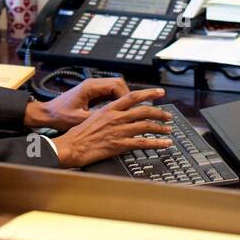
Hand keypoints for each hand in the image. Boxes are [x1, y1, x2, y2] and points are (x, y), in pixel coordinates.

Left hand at [24, 75, 136, 133]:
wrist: (46, 114)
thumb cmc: (58, 115)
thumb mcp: (79, 119)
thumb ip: (97, 118)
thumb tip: (113, 122)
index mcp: (90, 87)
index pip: (117, 84)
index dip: (127, 96)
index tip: (132, 108)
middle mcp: (92, 84)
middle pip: (119, 83)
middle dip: (129, 96)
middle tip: (135, 109)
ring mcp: (92, 88)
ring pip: (115, 88)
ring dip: (123, 98)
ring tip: (130, 111)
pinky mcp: (91, 94)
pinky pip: (109, 93)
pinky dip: (116, 101)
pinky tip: (119, 112)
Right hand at [51, 90, 173, 168]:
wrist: (71, 146)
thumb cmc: (78, 134)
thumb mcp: (92, 117)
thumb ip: (108, 114)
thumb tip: (119, 113)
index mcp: (109, 109)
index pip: (133, 96)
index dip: (149, 93)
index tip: (160, 92)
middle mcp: (116, 118)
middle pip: (144, 111)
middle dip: (159, 113)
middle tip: (168, 115)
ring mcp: (118, 131)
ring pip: (146, 126)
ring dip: (160, 128)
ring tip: (168, 130)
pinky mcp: (119, 145)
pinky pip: (142, 143)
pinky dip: (157, 143)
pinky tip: (164, 144)